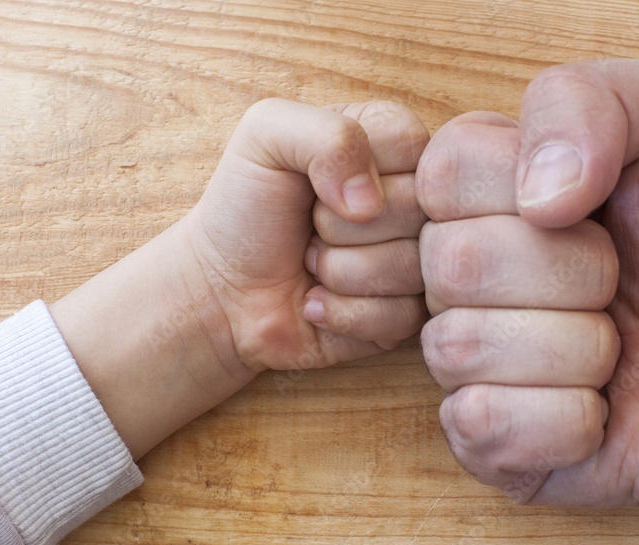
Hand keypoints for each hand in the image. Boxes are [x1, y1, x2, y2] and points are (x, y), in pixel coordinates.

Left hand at [186, 99, 429, 371]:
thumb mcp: (266, 138)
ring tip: (313, 266)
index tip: (317, 183)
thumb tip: (371, 202)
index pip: (412, 143)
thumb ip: (327, 134)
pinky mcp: (409, 316)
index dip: (357, 167)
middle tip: (311, 230)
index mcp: (392, 146)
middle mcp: (415, 203)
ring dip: (341, 273)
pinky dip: (343, 313)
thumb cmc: (245, 208)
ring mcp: (417, 262)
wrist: (221, 292)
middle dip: (341, 227)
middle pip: (415, 210)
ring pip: (410, 267)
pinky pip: (401, 316)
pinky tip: (319, 303)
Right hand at [416, 60, 638, 508]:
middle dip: (572, 272)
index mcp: (486, 197)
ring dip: (577, 349)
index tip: (595, 204)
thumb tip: (534, 201)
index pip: (444, 171)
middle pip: (451, 262)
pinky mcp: (492, 445)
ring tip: (619, 348)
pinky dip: (566, 420)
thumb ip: (583, 101)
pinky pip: (484, 425)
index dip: (524, 187)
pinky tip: (604, 410)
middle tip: (621, 282)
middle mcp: (463, 280)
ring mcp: (471, 365)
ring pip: (463, 348)